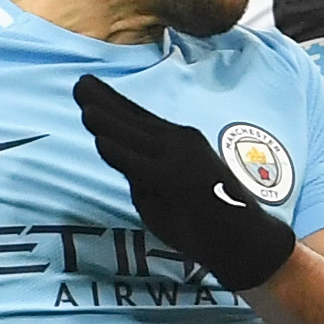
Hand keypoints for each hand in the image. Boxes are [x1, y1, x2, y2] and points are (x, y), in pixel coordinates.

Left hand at [74, 75, 300, 292]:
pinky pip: (140, 163)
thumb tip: (118, 162)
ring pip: (134, 135)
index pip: (138, 119)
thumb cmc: (204, 223)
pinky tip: (100, 141)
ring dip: (107, 119)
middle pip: (133, 119)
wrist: (242, 240)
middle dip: (103, 100)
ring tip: (84, 104)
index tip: (89, 86)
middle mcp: (179, 142)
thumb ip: (140, 178)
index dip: (112, 102)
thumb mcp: (162, 196)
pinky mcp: (177, 176)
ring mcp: (179, 157)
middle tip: (80, 83)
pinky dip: (119, 152)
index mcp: (176, 145)